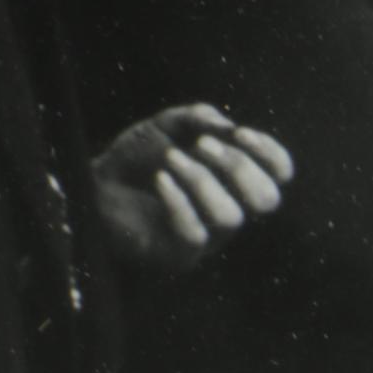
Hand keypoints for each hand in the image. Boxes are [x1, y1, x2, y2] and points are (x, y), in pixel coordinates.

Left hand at [95, 101, 291, 272]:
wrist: (93, 186)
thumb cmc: (136, 158)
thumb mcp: (167, 126)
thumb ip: (198, 118)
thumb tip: (226, 126)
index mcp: (236, 181)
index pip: (280, 174)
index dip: (270, 153)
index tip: (239, 133)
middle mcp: (230, 210)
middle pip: (267, 199)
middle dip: (238, 167)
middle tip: (201, 145)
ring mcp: (208, 236)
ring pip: (231, 217)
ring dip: (202, 181)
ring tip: (170, 159)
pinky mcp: (180, 254)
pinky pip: (194, 233)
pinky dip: (178, 200)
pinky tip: (160, 179)